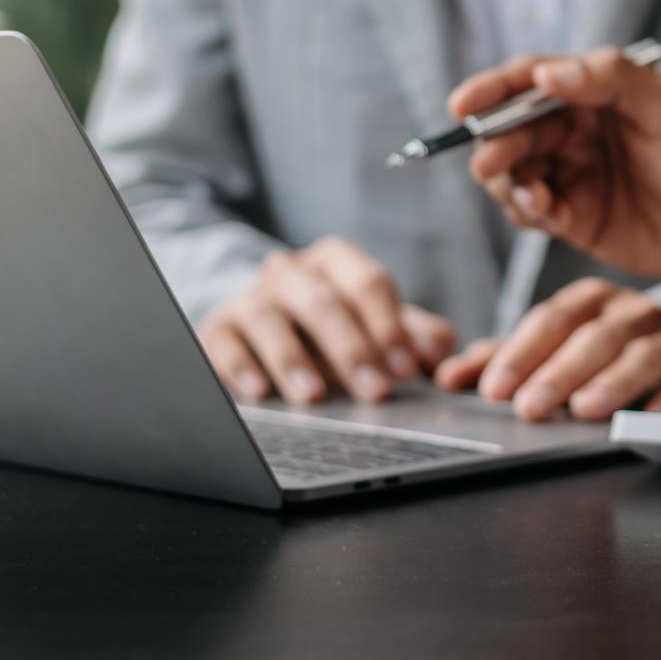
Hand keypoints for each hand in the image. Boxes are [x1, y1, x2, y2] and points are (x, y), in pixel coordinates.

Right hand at [197, 236, 456, 403]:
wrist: (267, 330)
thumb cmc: (337, 332)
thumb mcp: (381, 330)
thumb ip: (418, 339)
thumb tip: (442, 357)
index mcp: (337, 263)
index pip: (368, 283)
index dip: (390, 327)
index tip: (406, 369)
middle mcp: (292, 273)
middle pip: (322, 301)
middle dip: (352, 348)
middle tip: (375, 390)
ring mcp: (251, 298)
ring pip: (269, 318)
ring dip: (293, 358)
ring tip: (314, 396)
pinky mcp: (218, 329)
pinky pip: (222, 342)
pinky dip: (240, 367)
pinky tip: (260, 392)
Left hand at [432, 279, 660, 420]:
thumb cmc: (609, 354)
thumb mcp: (556, 349)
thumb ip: (505, 361)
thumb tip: (448, 378)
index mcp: (592, 301)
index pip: (552, 320)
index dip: (522, 352)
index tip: (494, 388)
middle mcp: (634, 312)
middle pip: (595, 337)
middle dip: (560, 372)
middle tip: (530, 408)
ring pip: (643, 355)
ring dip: (614, 382)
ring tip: (586, 409)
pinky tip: (649, 418)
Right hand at [450, 47, 660, 301]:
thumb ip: (615, 83)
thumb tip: (549, 71)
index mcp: (599, 90)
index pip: (532, 79)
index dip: (493, 89)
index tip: (462, 104)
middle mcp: (578, 128)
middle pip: (514, 128)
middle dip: (495, 144)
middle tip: (494, 166)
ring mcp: (575, 173)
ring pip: (514, 171)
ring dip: (508, 182)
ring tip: (533, 196)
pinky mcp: (578, 217)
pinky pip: (533, 211)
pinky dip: (527, 211)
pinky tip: (547, 213)